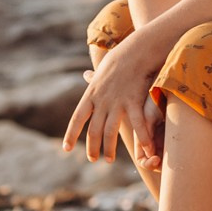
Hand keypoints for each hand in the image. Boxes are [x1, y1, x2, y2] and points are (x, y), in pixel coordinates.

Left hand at [62, 37, 163, 168]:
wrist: (135, 51)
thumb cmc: (120, 59)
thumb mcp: (102, 70)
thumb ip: (94, 79)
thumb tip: (86, 75)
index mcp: (91, 94)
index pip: (77, 118)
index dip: (71, 134)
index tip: (66, 149)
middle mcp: (101, 101)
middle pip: (94, 130)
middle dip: (92, 147)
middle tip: (93, 159)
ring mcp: (117, 102)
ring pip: (110, 131)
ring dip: (109, 148)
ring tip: (108, 160)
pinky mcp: (134, 101)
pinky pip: (137, 124)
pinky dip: (141, 138)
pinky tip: (144, 149)